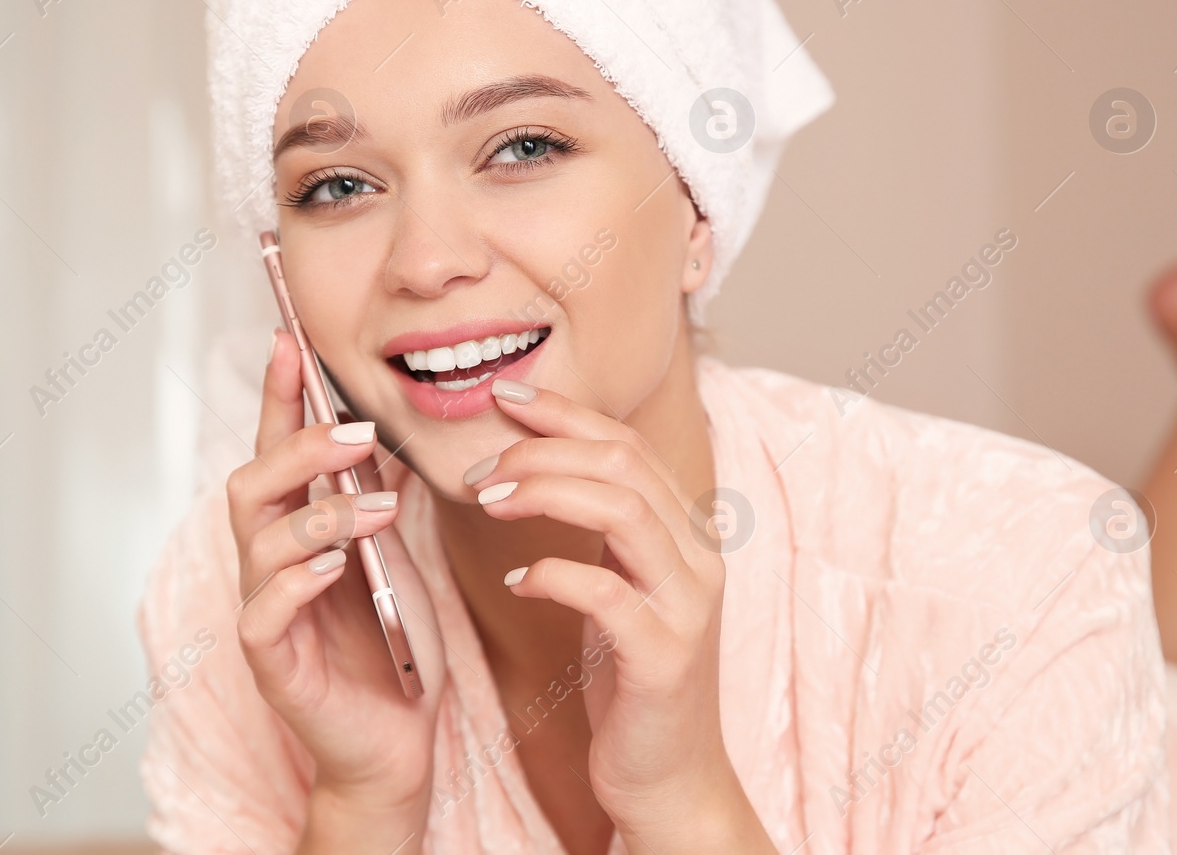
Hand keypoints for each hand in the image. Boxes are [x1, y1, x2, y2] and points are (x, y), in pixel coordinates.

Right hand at [228, 329, 446, 818]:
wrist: (399, 736)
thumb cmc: (393, 642)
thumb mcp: (396, 550)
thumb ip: (378, 493)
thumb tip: (387, 422)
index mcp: (296, 530)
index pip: (277, 450)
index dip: (279, 396)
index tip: (288, 339)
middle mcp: (268, 563)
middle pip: (253, 483)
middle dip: (301, 447)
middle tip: (359, 433)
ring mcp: (265, 611)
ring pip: (258, 539)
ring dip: (319, 512)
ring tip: (377, 510)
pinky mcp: (272, 663)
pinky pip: (264, 612)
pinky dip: (297, 581)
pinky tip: (334, 565)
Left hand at [463, 380, 772, 849]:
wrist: (668, 777)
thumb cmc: (630, 679)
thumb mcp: (617, 586)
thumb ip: (600, 529)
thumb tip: (538, 464)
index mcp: (685, 533)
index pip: (627, 443)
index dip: (565, 412)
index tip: (505, 399)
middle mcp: (698, 559)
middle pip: (623, 464)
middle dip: (542, 451)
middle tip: (479, 470)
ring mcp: (686, 607)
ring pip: (622, 511)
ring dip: (544, 493)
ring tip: (488, 503)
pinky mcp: (663, 658)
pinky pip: (606, 593)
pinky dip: (553, 573)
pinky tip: (517, 579)